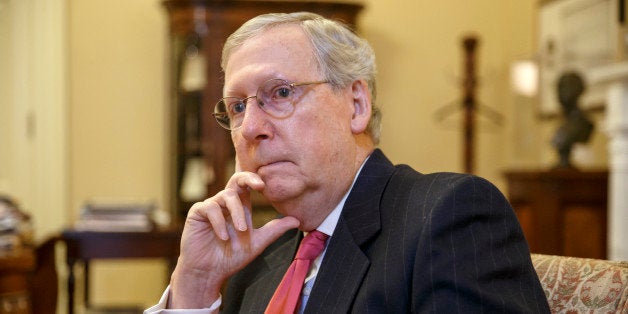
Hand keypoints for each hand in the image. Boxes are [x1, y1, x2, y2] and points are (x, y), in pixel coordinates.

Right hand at [169, 171, 299, 308]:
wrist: (209, 273)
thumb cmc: (231, 257)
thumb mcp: (257, 243)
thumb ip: (274, 230)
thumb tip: (297, 220)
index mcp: (240, 207)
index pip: (248, 185)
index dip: (256, 179)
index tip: (267, 185)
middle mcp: (226, 203)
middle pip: (236, 180)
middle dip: (248, 179)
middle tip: (260, 186)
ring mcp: (211, 206)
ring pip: (226, 196)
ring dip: (236, 213)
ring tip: (241, 231)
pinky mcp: (197, 213)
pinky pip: (210, 208)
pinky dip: (219, 222)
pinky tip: (223, 237)